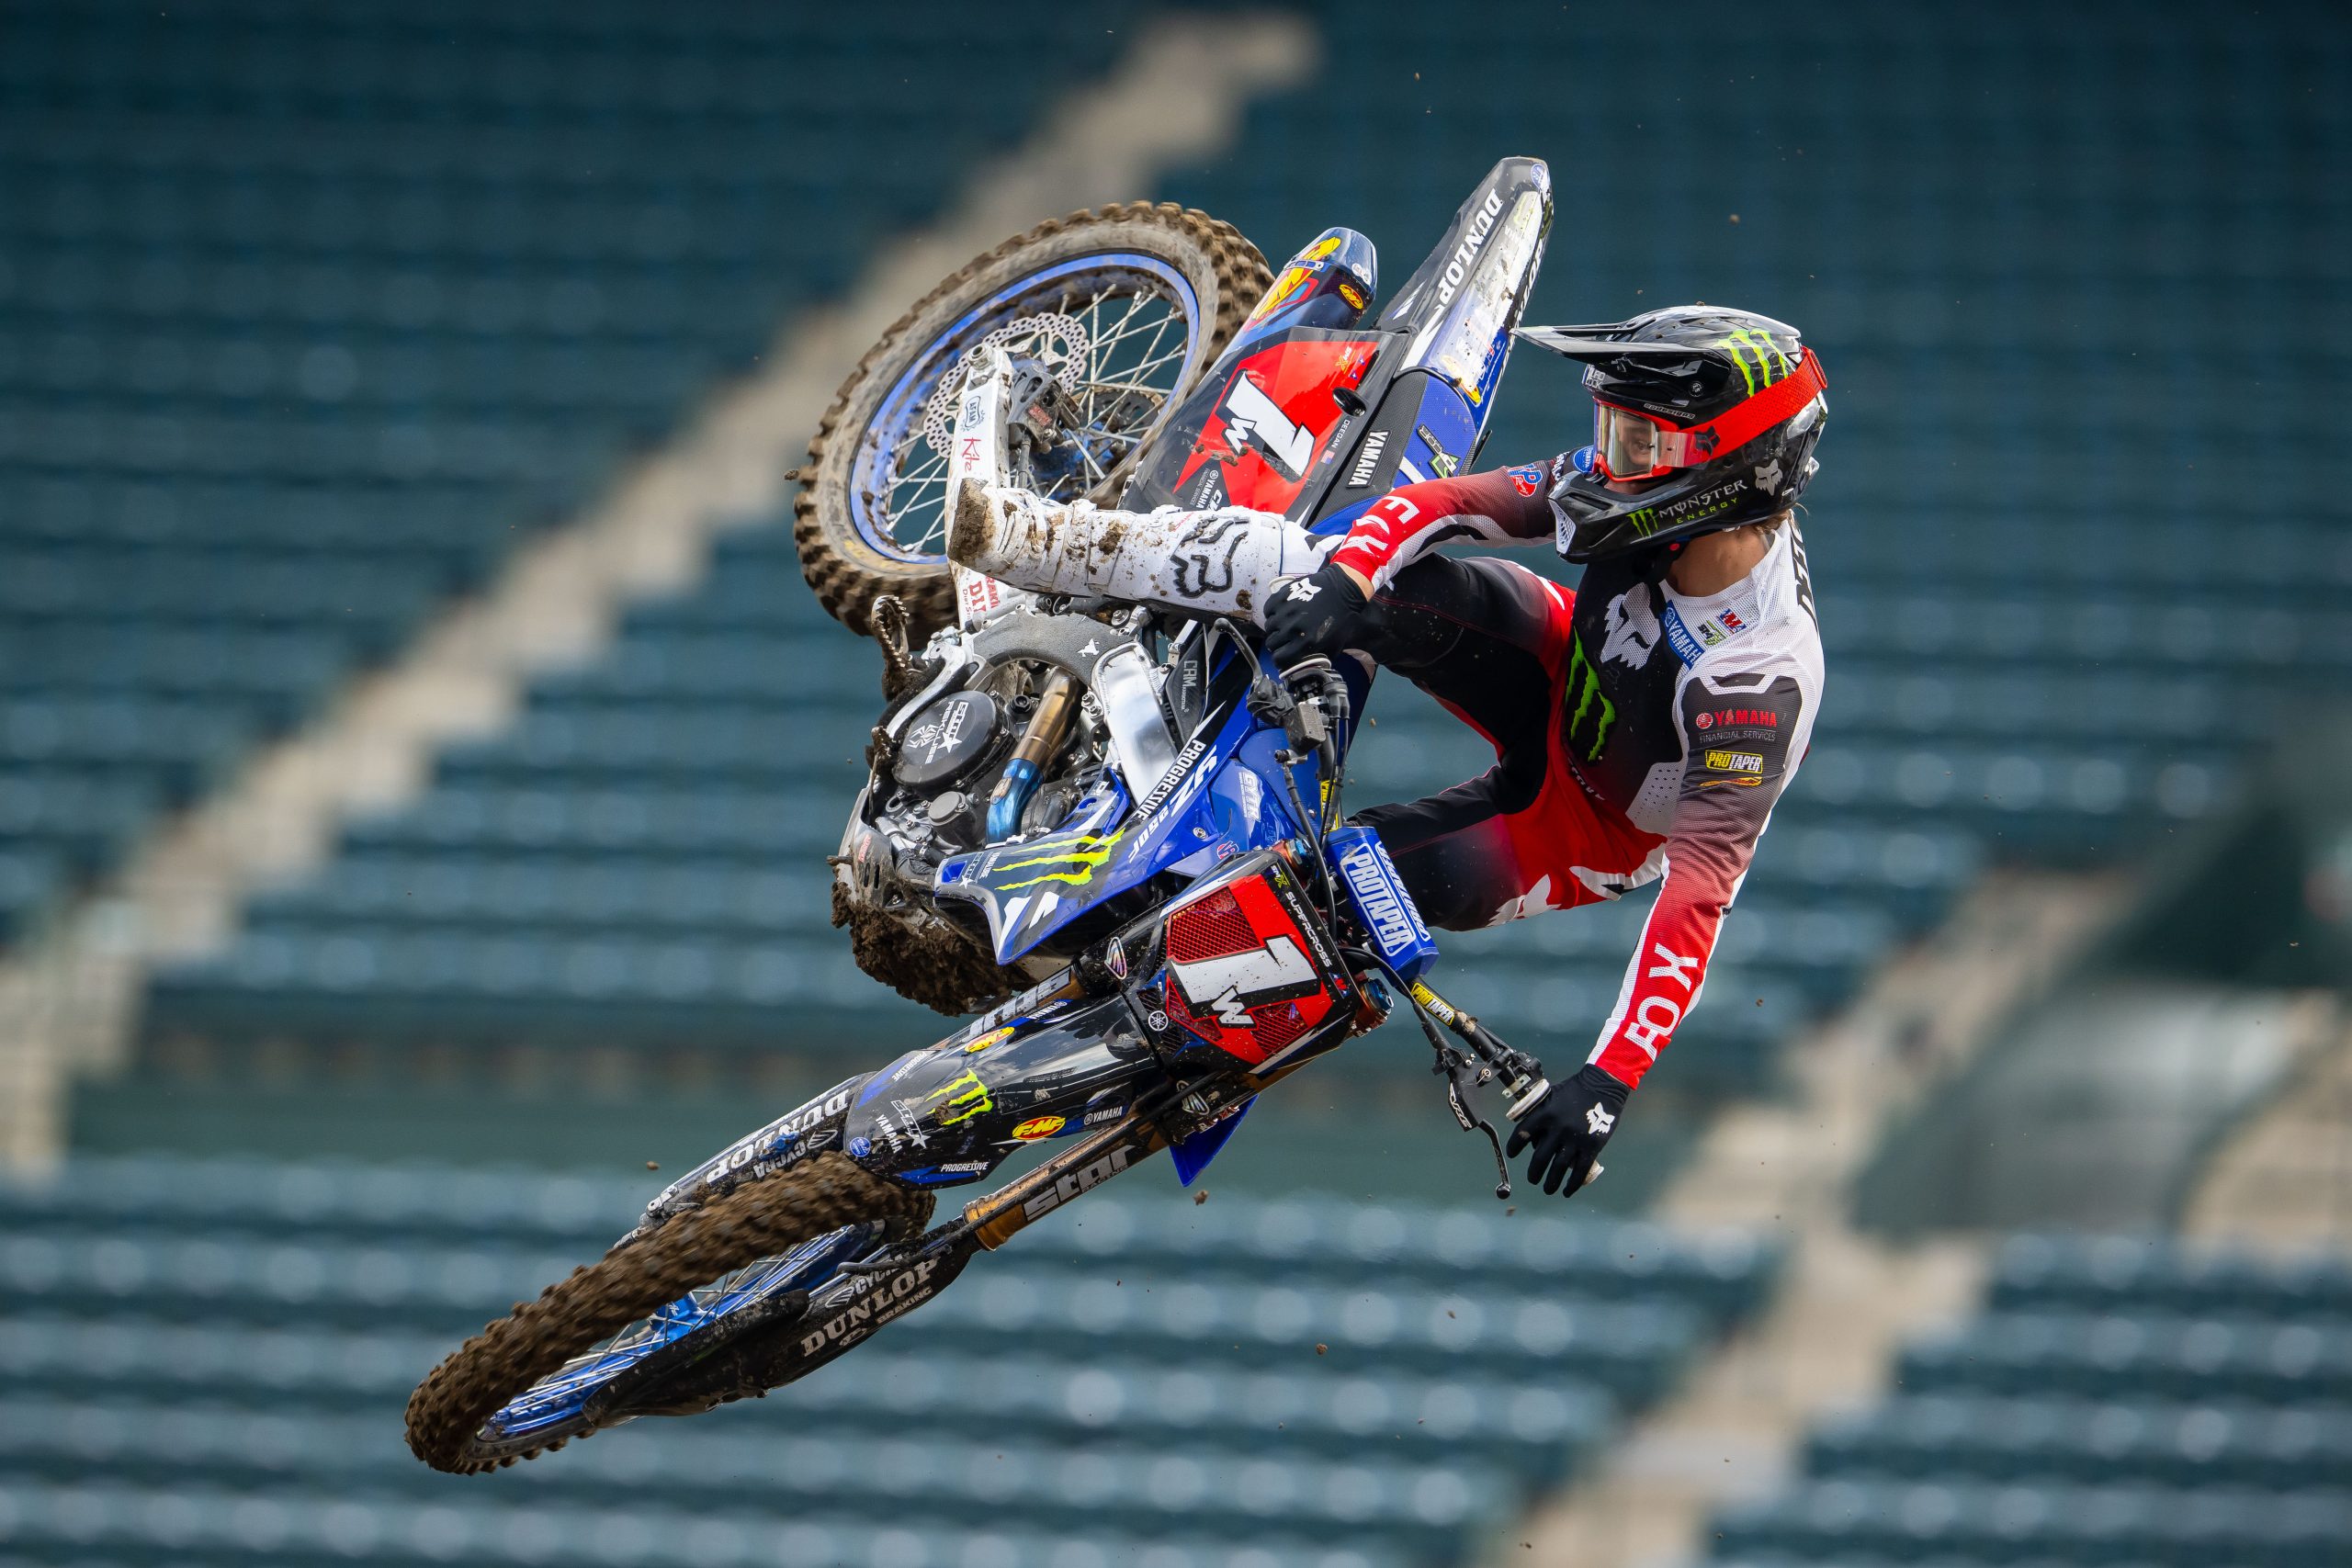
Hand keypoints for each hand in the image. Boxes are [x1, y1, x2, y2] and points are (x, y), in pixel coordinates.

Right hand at [1262, 560, 1371, 668]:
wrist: (1343, 589)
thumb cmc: (1341, 618)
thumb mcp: (1335, 644)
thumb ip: (1320, 657)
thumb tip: (1308, 665)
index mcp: (1306, 642)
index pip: (1279, 658)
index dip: (1280, 659)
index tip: (1282, 655)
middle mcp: (1292, 628)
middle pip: (1271, 643)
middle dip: (1276, 644)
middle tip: (1284, 639)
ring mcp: (1285, 611)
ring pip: (1268, 626)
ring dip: (1275, 628)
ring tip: (1284, 624)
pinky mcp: (1282, 597)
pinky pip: (1268, 609)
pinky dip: (1272, 612)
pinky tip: (1281, 612)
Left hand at [1506, 1063, 1628, 1197]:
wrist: (1602, 1086)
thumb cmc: (1574, 1089)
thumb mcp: (1550, 1095)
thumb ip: (1539, 1112)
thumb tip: (1528, 1130)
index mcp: (1545, 1114)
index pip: (1522, 1134)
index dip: (1514, 1146)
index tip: (1512, 1154)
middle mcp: (1557, 1129)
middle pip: (1540, 1158)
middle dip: (1534, 1173)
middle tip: (1532, 1179)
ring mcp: (1575, 1139)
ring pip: (1559, 1168)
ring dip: (1551, 1182)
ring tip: (1547, 1189)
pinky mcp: (1592, 1147)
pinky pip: (1580, 1171)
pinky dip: (1572, 1184)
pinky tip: (1567, 1190)